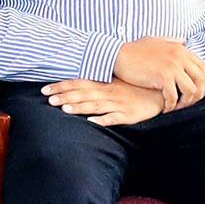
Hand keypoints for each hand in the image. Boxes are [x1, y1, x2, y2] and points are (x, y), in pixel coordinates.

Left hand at [42, 79, 163, 125]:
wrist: (159, 93)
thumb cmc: (135, 87)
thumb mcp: (115, 81)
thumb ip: (96, 81)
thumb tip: (75, 82)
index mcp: (104, 83)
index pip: (78, 83)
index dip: (61, 86)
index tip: (45, 89)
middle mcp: (109, 92)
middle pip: (83, 94)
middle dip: (65, 96)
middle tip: (48, 100)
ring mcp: (118, 104)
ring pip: (96, 105)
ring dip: (80, 107)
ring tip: (65, 109)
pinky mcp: (129, 115)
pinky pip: (114, 118)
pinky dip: (103, 120)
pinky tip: (92, 122)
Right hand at [111, 36, 204, 109]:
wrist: (117, 55)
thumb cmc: (134, 49)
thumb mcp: (156, 40)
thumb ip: (172, 40)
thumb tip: (184, 41)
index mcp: (180, 48)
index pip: (203, 66)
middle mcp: (179, 56)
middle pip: (201, 80)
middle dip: (199, 95)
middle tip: (191, 103)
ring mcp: (172, 67)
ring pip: (191, 90)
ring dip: (186, 102)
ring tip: (177, 107)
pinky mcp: (162, 77)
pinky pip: (174, 96)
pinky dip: (171, 106)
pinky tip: (166, 109)